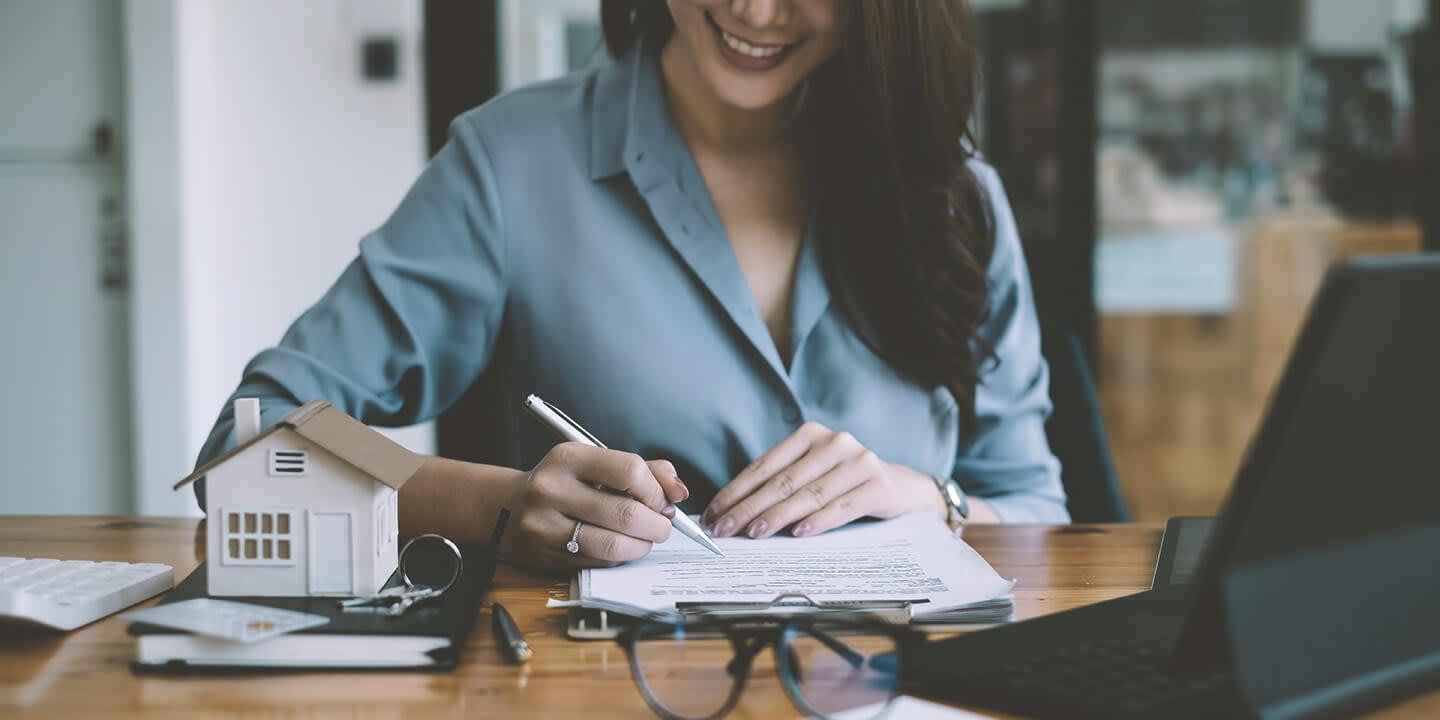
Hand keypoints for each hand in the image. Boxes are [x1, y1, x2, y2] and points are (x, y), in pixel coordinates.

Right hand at [503, 443, 689, 570]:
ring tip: (645, 537)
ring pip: (615, 546)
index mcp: (569, 457)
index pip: (629, 471)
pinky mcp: (550, 556)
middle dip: (657, 524)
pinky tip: (620, 545)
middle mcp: (553, 489)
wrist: (507, 509)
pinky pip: (601, 562)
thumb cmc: (565, 482)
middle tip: (662, 525)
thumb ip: (645, 469)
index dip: (656, 490)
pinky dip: (621, 557)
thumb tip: (678, 491)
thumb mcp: (597, 463)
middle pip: (627, 514)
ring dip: (642, 545)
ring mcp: (548, 526)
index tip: (662, 500)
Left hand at [702, 422, 945, 538]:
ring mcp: (858, 461)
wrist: (904, 489)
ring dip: (777, 517)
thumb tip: (732, 514)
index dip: (736, 492)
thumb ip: (781, 485)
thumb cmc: (846, 484)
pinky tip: (797, 533)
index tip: (713, 514)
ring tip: (753, 534)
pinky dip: (817, 521)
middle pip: (782, 481)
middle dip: (748, 508)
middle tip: (724, 530)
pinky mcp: (877, 484)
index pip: (764, 466)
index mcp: (810, 434)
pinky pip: (840, 506)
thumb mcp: (814, 475)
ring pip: (808, 494)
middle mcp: (834, 442)